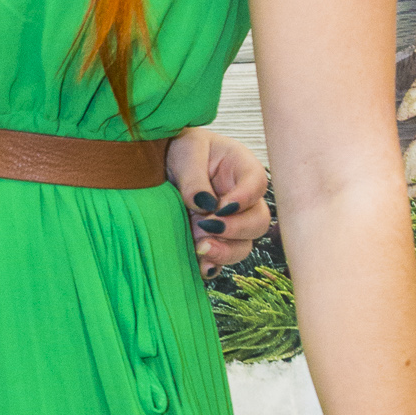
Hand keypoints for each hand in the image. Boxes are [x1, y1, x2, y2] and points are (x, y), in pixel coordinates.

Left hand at [167, 127, 273, 275]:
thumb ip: (194, 177)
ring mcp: (229, 224)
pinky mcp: (212, 241)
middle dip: (237, 229)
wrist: (156, 165)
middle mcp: (241, 201)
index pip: (258, 184)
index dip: (245, 198)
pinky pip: (219, 261)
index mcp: (241, 170)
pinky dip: (210, 265)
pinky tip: (198, 264)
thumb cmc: (178, 149)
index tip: (222, 206)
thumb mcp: (185, 151)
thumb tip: (204, 205)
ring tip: (200, 247)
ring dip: (225, 251)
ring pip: (243, 246)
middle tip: (209, 226)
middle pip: (259, 221)